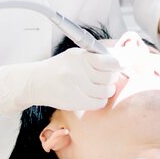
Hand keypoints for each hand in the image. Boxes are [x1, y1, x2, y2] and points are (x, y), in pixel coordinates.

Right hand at [0, 49, 120, 113]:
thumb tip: (120, 59)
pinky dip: (100, 100)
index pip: (107, 60)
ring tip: (101, 87)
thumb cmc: (60, 67)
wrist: (37, 82)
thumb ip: (96, 56)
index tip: (122, 65)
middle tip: (108, 77)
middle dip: (112, 77)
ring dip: (107, 90)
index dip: (119, 63)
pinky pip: (98, 103)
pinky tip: (95, 96)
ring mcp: (75, 87)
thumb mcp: (75, 55)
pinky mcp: (74, 102)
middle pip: (109, 77)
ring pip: (105, 91)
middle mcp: (77, 71)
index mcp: (80, 56)